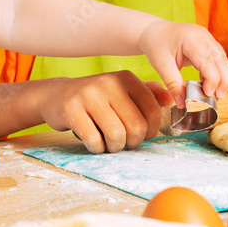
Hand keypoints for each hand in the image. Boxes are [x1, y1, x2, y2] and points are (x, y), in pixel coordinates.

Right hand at [39, 72, 173, 153]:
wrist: (56, 96)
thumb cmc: (96, 99)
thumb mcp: (122, 92)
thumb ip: (147, 94)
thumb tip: (171, 100)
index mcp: (126, 78)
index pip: (153, 110)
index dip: (150, 131)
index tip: (141, 135)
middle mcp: (108, 82)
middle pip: (136, 127)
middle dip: (131, 143)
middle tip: (122, 142)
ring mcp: (88, 94)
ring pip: (116, 136)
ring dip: (113, 147)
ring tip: (107, 142)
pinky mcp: (71, 109)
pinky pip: (94, 141)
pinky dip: (96, 148)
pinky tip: (91, 141)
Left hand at [137, 20, 227, 105]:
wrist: (154, 31)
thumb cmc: (156, 44)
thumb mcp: (161, 65)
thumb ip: (173, 84)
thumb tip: (182, 104)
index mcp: (191, 38)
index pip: (208, 61)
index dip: (212, 80)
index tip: (207, 95)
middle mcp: (203, 36)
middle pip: (221, 60)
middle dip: (223, 81)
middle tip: (218, 98)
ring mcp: (208, 39)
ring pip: (223, 60)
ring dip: (222, 78)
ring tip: (215, 95)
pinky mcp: (208, 44)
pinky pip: (218, 59)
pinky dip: (216, 73)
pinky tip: (208, 85)